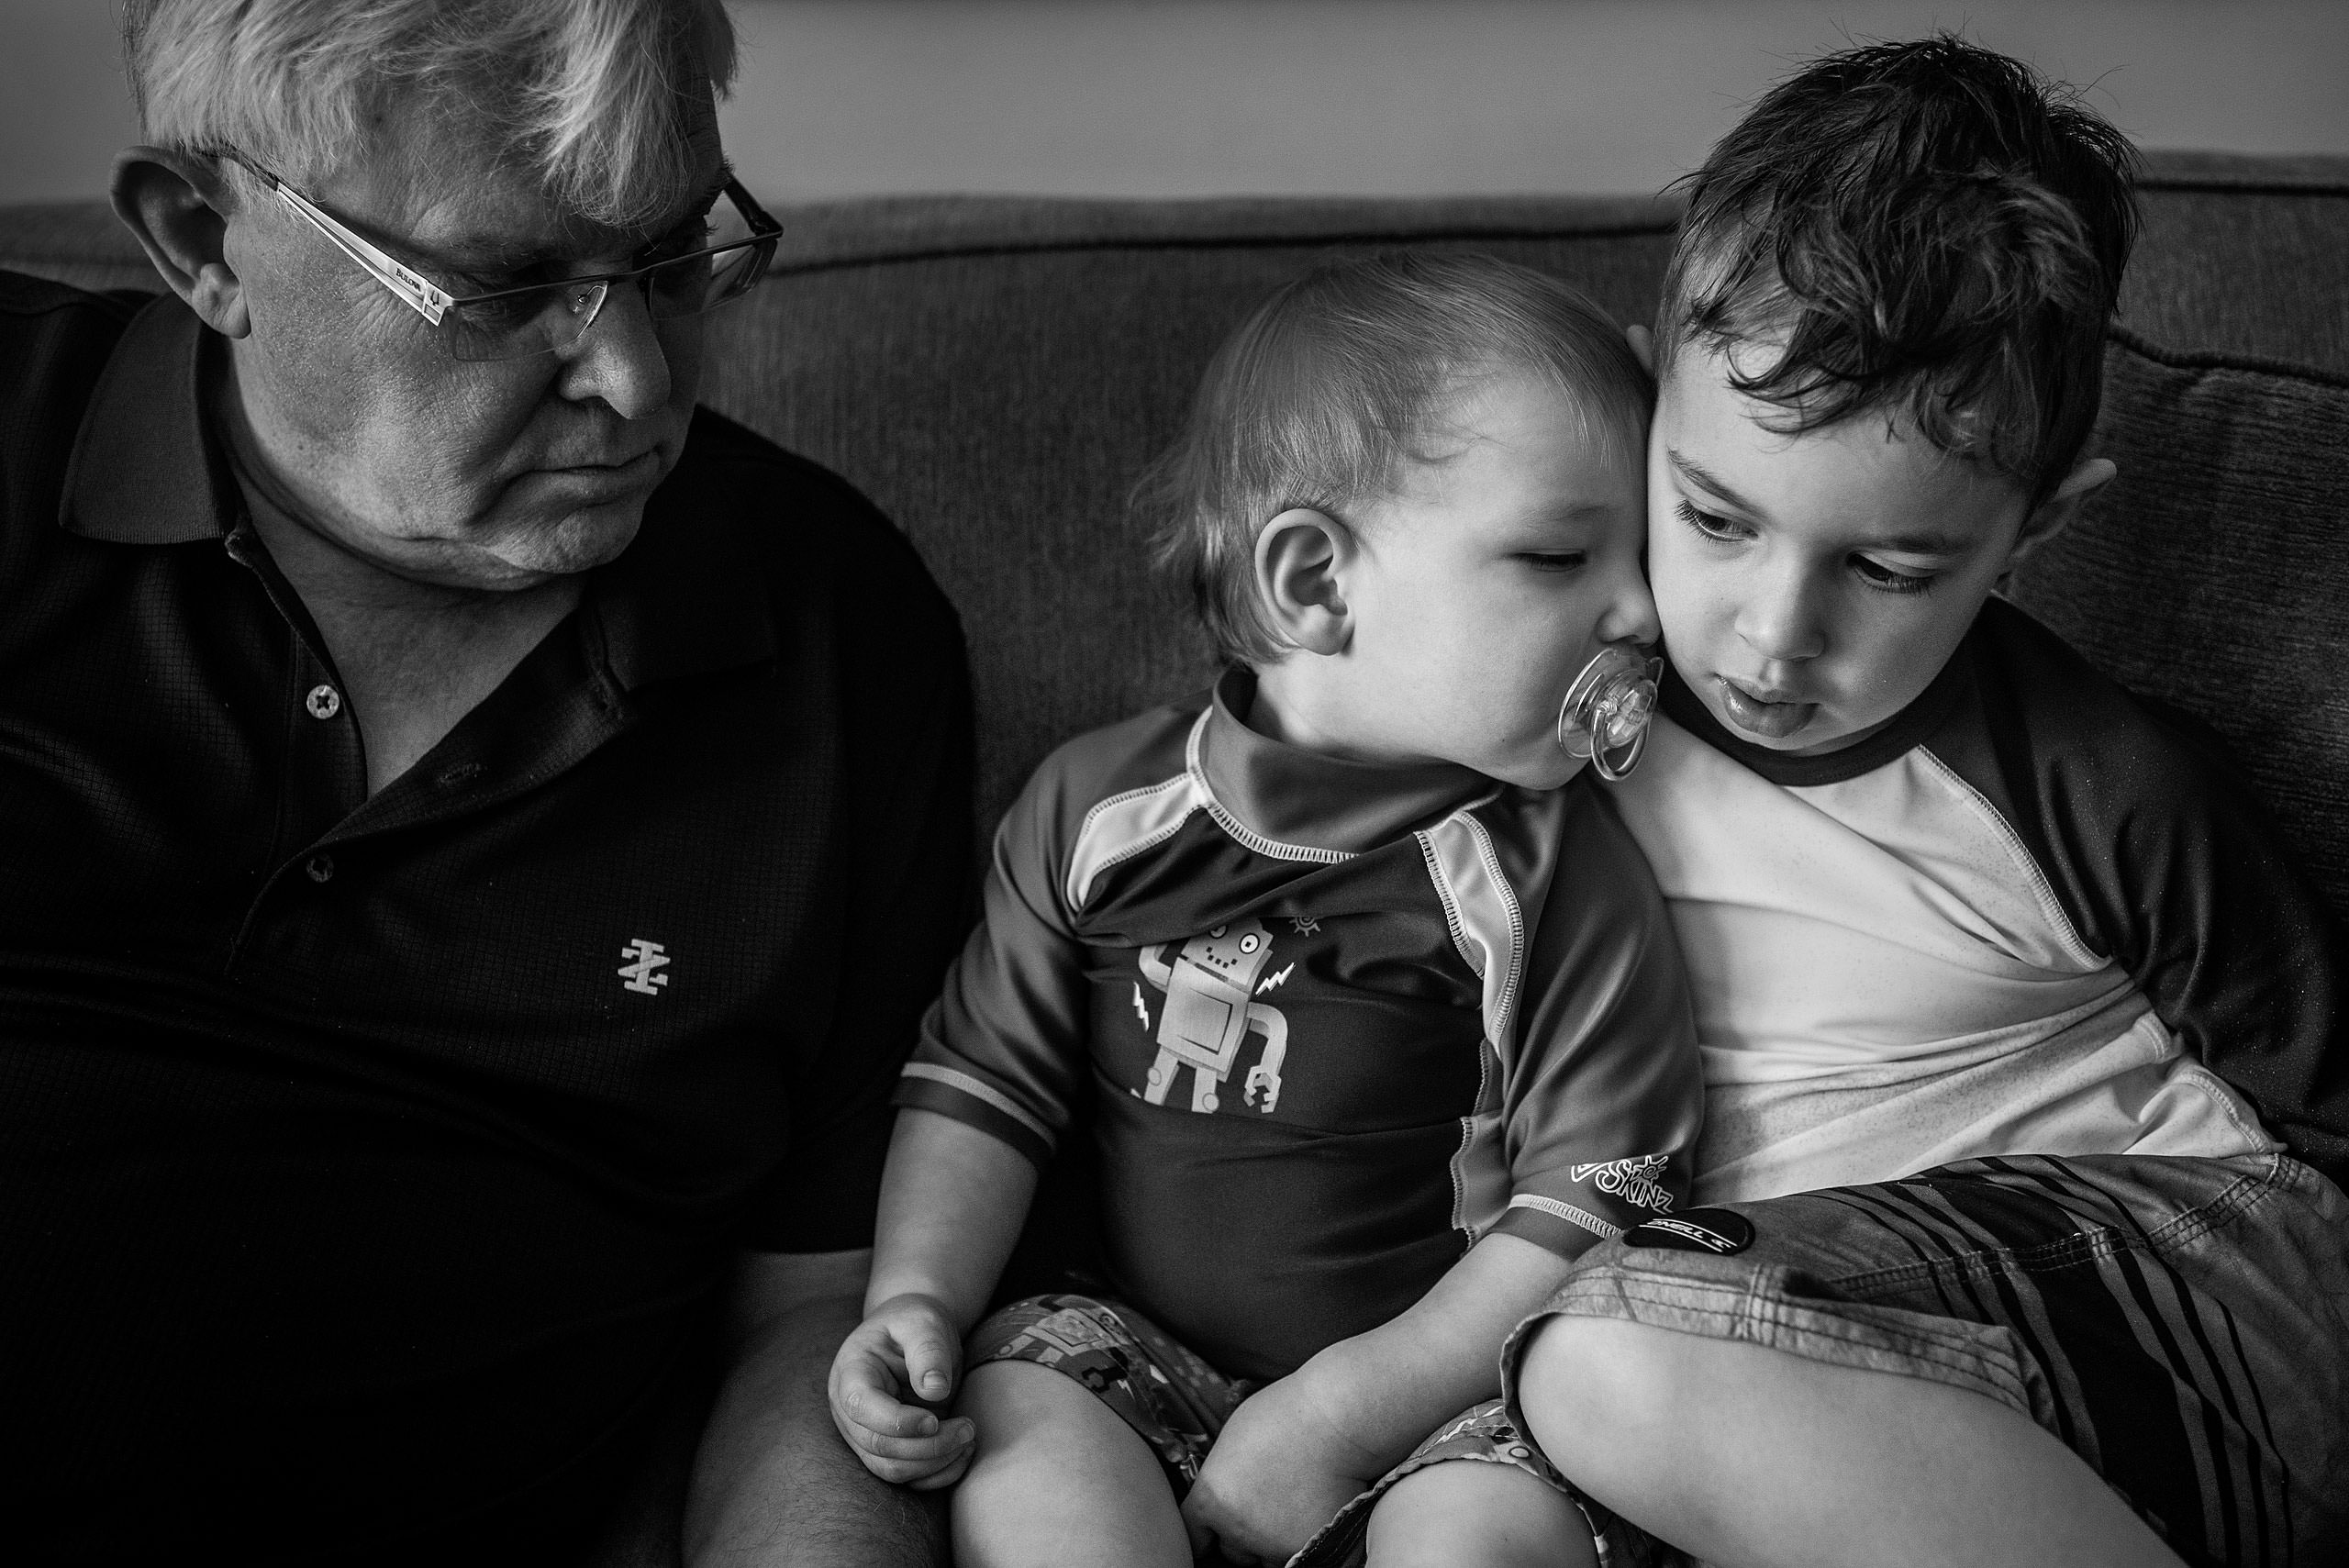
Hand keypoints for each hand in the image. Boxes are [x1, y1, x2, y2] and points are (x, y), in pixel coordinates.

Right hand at [825, 1292, 975, 1487]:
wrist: (914, 1336)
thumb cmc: (916, 1324)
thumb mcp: (924, 1323)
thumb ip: (928, 1351)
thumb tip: (934, 1390)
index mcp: (851, 1373)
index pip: (862, 1408)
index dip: (898, 1421)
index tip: (935, 1418)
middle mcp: (851, 1411)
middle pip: (879, 1447)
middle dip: (928, 1445)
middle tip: (968, 1427)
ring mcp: (865, 1435)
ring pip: (892, 1470)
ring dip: (935, 1462)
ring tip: (968, 1437)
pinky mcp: (887, 1451)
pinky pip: (907, 1478)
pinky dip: (938, 1474)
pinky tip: (963, 1453)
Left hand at [1180, 1372, 1381, 1565]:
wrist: (1335, 1418)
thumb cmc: (1284, 1414)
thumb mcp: (1233, 1439)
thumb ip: (1223, 1476)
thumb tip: (1227, 1488)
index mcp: (1212, 1500)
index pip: (1193, 1537)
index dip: (1205, 1532)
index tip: (1214, 1529)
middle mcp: (1237, 1530)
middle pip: (1232, 1550)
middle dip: (1243, 1535)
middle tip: (1264, 1505)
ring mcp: (1274, 1544)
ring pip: (1266, 1558)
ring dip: (1273, 1543)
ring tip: (1291, 1505)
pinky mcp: (1309, 1548)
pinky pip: (1301, 1555)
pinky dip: (1303, 1540)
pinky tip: (1313, 1509)